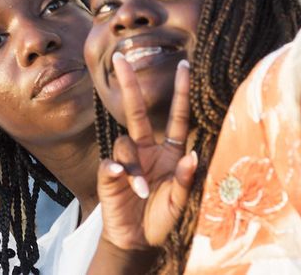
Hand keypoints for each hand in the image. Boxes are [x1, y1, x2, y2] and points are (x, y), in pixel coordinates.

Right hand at [96, 57, 196, 250]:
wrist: (137, 241)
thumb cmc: (161, 218)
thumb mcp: (180, 203)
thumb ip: (185, 180)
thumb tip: (192, 155)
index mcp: (168, 152)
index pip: (176, 117)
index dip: (180, 92)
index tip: (184, 65)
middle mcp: (146, 150)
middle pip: (136, 111)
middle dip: (128, 84)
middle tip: (121, 59)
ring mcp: (126, 160)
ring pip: (125, 144)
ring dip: (134, 166)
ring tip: (141, 190)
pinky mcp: (108, 175)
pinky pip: (111, 164)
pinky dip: (117, 171)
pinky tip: (122, 181)